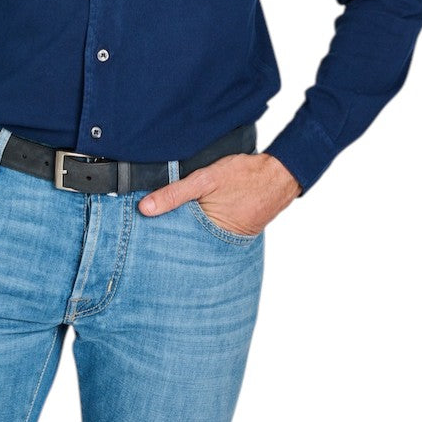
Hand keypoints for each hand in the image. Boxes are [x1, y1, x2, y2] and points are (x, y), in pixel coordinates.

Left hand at [138, 152, 301, 234]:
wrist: (280, 176)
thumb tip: (145, 208)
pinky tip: (194, 218)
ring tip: (167, 226)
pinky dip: (201, 227)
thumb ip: (175, 194)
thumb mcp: (205, 179)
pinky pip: (211, 233)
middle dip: (170, 237)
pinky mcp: (233, 234)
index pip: (175, 243)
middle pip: (185, 243)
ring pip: (197, 238)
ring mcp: (227, 240)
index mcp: (208, 235)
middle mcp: (218, 245)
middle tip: (148, 233)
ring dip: (185, 231)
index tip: (140, 233)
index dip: (158, 237)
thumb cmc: (244, 176)